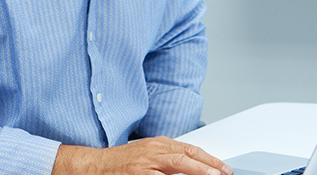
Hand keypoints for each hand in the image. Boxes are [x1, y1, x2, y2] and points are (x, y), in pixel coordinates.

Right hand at [52, 136, 232, 174]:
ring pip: (177, 164)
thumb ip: (166, 158)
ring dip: (197, 170)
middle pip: (186, 154)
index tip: (222, 168)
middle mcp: (153, 151)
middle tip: (224, 172)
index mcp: (157, 144)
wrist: (93, 166)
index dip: (208, 159)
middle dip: (208, 164)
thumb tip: (192, 164)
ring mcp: (145, 164)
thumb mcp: (146, 154)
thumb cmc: (119, 162)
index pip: (189, 149)